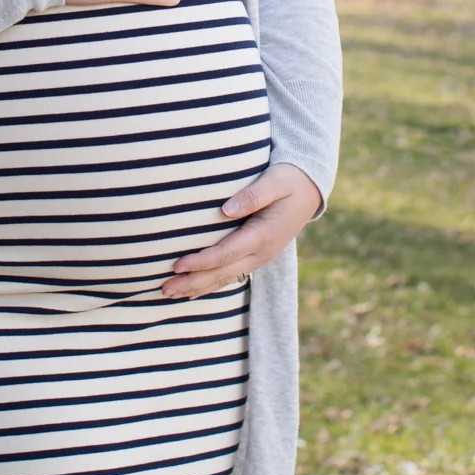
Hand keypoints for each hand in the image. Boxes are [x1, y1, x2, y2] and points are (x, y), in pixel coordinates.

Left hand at [163, 163, 322, 298]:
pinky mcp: (256, 256)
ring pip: (224, 279)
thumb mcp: (275, 181)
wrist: (310, 189)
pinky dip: (210, 284)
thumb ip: (253, 195)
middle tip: (163, 288)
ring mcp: (260, 258)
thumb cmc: (289, 180)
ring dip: (197, 287)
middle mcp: (261, 253)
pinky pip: (230, 275)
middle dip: (192, 282)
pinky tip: (192, 291)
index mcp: (263, 235)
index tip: (176, 265)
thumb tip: (225, 210)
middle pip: (221, 273)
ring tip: (169, 294)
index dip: (201, 262)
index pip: (226, 253)